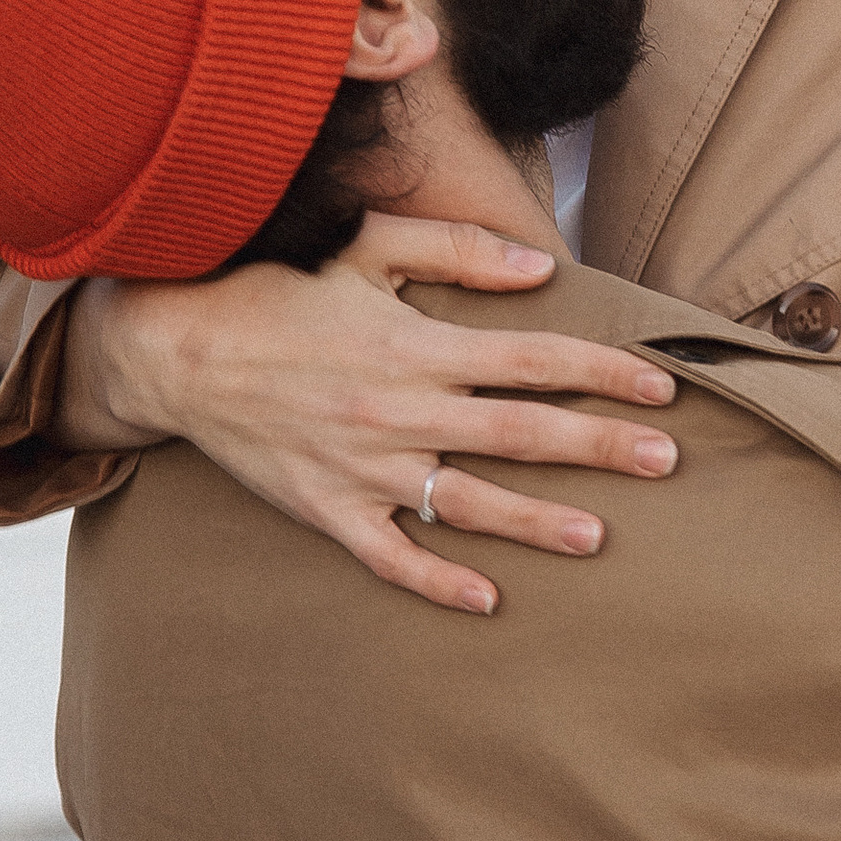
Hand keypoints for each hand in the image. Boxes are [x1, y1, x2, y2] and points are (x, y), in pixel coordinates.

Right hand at [67, 218, 682, 613]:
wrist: (173, 349)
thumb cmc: (274, 286)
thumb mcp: (364, 243)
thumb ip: (457, 251)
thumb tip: (542, 268)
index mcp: (417, 345)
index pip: (536, 360)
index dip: (606, 372)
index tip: (662, 387)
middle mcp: (400, 411)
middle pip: (522, 433)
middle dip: (601, 448)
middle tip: (667, 462)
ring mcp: (364, 467)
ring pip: (468, 502)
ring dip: (537, 521)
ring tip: (597, 536)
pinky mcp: (327, 509)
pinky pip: (391, 557)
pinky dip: (437, 581)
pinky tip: (488, 597)